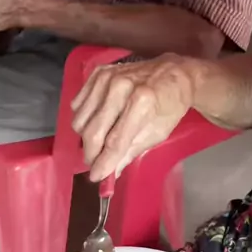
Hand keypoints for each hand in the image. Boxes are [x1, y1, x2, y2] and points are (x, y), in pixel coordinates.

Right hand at [71, 55, 192, 180]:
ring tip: (99, 142)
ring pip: (80, 120)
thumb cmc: (170, 106)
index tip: (96, 177)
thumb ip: (132, 152)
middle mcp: (120, 87)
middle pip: (93, 132)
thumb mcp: (158, 133)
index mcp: (142, 102)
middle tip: (95, 163)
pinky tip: (96, 121)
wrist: (174, 73)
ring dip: (86, 138)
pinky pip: (78, 105)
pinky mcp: (97, 73)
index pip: (115, 141)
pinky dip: (84, 119)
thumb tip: (111, 173)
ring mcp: (106, 78)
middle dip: (91, 154)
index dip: (103, 162)